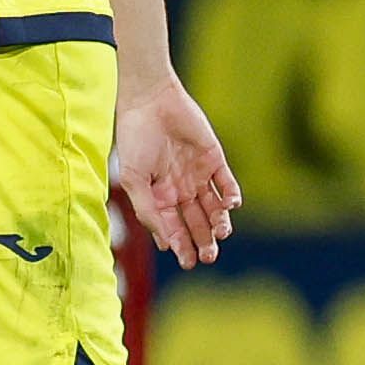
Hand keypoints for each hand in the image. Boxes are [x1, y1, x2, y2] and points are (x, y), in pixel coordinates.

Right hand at [114, 74, 238, 268]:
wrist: (149, 102)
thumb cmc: (134, 139)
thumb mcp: (133, 179)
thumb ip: (147, 209)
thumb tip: (165, 242)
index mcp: (158, 195)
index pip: (173, 227)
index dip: (181, 245)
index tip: (188, 262)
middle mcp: (179, 189)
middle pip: (195, 221)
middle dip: (202, 240)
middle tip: (208, 257)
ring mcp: (198, 175)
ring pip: (213, 207)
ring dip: (218, 222)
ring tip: (220, 235)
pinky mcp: (214, 159)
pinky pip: (226, 183)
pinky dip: (230, 195)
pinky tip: (230, 207)